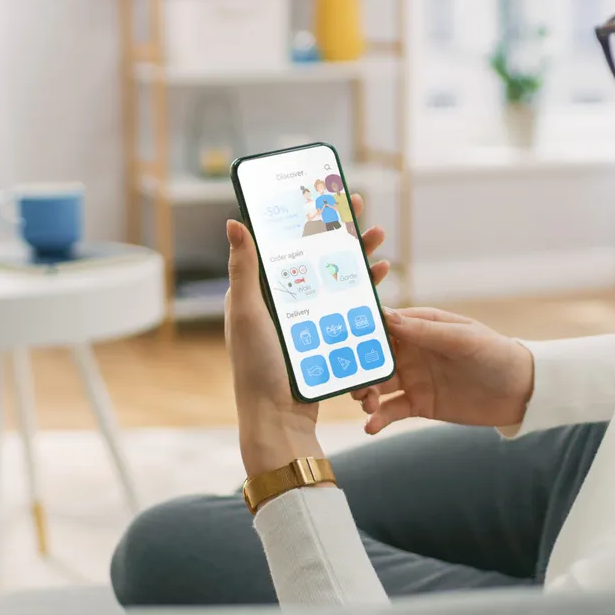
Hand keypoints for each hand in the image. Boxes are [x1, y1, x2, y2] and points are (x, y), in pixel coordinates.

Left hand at [225, 194, 390, 476]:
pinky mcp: (325, 339)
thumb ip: (245, 269)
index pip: (285, 242)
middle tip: (360, 206)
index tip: (324, 194)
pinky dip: (364, 291)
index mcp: (260, 291)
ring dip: (358, 257)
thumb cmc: (256, 368)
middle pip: (316, 255)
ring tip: (379, 240)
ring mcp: (306, 321)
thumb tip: (234, 221)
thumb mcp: (249, 313)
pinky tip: (381, 280)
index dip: (305, 216)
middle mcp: (283, 302)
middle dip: (340, 230)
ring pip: (337, 278)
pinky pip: (347, 308)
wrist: (279, 420)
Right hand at [352, 308, 534, 433]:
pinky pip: (391, 411)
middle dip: (356, 367)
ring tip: (366, 404)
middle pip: (372, 357)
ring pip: (377, 385)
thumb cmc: (495, 354)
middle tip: (351, 380)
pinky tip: (370, 426)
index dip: (359, 330)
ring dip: (364, 393)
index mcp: (420, 326)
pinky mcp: (418, 405)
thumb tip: (386, 316)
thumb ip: (425, 331)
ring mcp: (412, 378)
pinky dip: (378, 418)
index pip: (383, 324)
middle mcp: (411, 351)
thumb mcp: (462, 339)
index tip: (337, 338)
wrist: (520, 392)